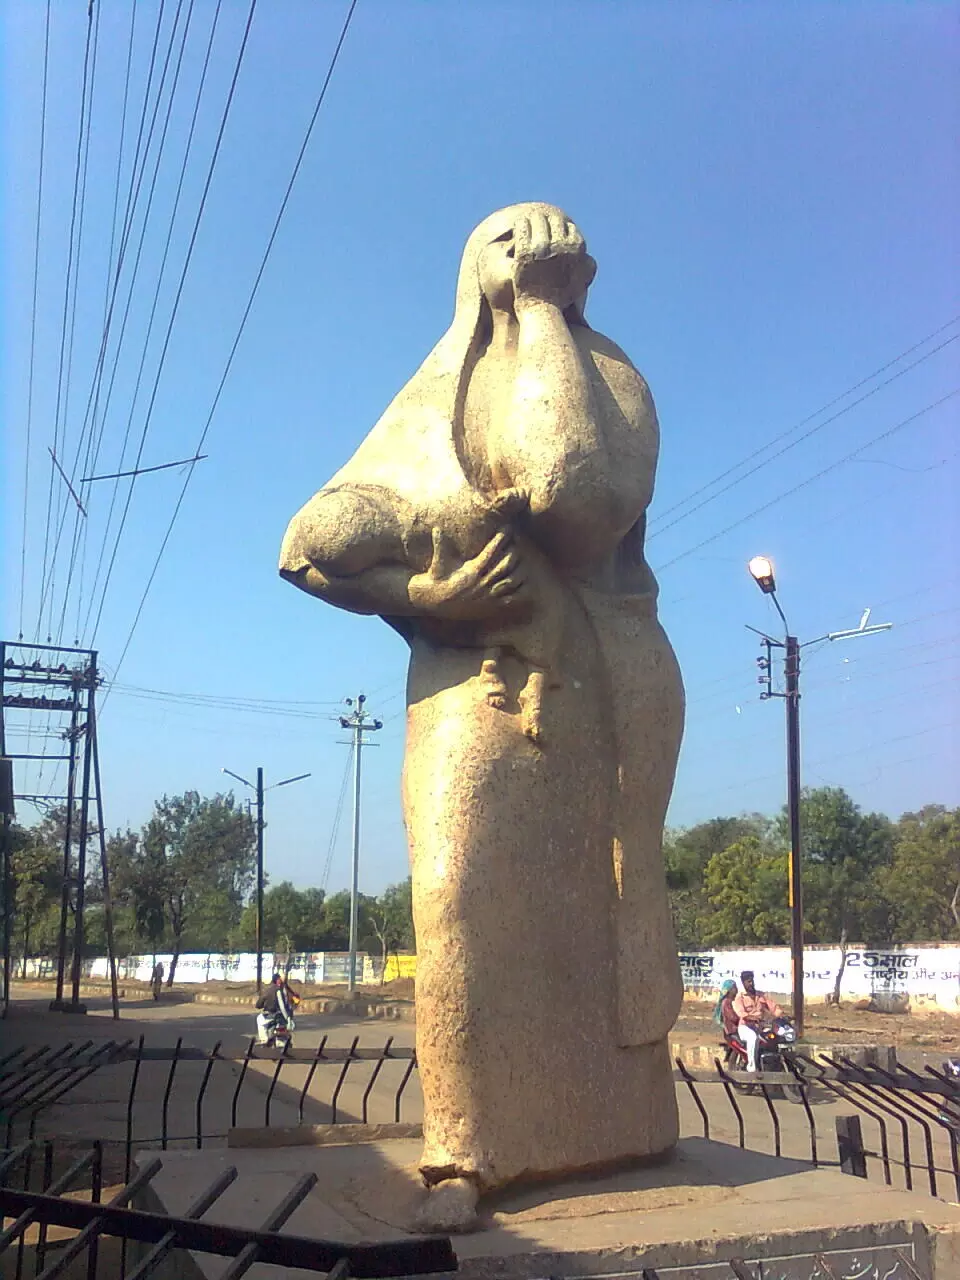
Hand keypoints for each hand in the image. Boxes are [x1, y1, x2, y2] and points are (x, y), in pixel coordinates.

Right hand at [408, 528, 526, 619]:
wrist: (435, 603)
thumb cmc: (438, 579)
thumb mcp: (438, 563)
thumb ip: (440, 546)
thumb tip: (436, 529)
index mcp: (471, 570)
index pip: (492, 551)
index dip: (502, 538)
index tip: (508, 528)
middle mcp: (482, 583)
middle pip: (506, 564)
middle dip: (514, 551)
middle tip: (517, 542)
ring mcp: (488, 596)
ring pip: (512, 581)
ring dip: (520, 569)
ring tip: (522, 559)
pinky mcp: (491, 607)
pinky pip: (512, 599)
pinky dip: (520, 589)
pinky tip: (523, 580)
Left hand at [511, 210, 595, 310]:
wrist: (541, 310)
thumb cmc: (562, 299)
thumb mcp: (581, 282)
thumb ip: (587, 267)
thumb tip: (588, 257)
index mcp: (575, 249)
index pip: (569, 228)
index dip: (561, 229)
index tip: (554, 232)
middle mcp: (560, 245)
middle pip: (554, 220)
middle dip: (548, 222)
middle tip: (540, 223)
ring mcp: (541, 248)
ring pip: (537, 220)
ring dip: (534, 220)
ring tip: (529, 223)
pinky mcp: (524, 252)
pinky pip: (523, 228)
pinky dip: (522, 225)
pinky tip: (520, 228)